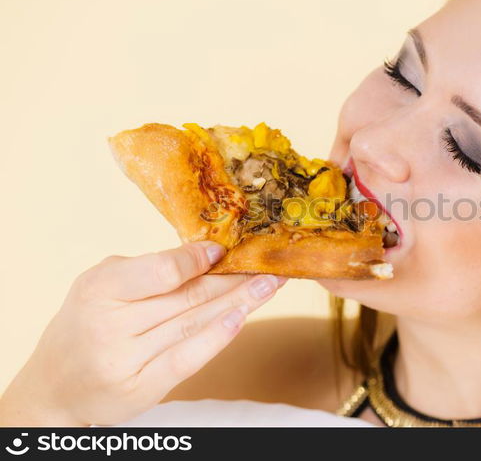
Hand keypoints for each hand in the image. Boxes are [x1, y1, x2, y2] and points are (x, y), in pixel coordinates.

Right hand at [0, 241, 285, 425]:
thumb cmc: (86, 324)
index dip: (197, 260)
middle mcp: (110, 326)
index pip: (160, 272)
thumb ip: (148, 270)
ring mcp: (126, 361)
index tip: (224, 249)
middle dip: (234, 279)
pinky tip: (241, 319)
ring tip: (269, 286)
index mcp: (98, 290)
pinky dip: (218, 337)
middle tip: (269, 264)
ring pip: (195, 324)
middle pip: (187, 297)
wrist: (54, 386)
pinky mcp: (142, 389)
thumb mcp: (103, 285)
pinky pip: (188, 358)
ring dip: (239, 303)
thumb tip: (206, 254)